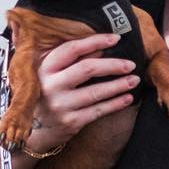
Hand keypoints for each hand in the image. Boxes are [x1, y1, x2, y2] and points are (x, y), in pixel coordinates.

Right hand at [27, 34, 140, 149]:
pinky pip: (98, 110)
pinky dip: (115, 104)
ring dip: (118, 85)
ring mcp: (60, 105)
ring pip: (96, 92)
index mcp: (45, 68)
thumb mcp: (51, 75)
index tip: (115, 38)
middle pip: (87, 69)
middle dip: (113, 65)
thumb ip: (70, 61)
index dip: (95, 42)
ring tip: (134, 80)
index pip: (72, 49)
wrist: (34, 130)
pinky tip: (127, 98)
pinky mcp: (70, 122)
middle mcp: (50, 86)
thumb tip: (101, 48)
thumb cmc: (47, 95)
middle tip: (131, 64)